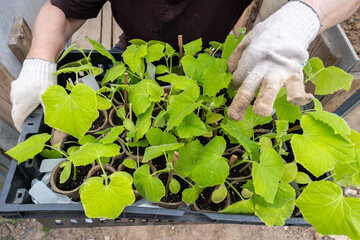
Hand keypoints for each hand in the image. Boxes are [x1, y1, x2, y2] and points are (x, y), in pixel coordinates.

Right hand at [11, 58, 56, 130]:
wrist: (39, 62)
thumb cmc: (44, 80)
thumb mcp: (49, 98)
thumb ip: (48, 112)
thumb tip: (51, 123)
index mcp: (21, 104)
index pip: (17, 121)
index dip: (22, 128)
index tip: (27, 130)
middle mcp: (15, 98)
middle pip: (17, 113)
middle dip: (25, 118)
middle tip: (34, 121)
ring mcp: (15, 90)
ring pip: (18, 104)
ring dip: (25, 108)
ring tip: (36, 109)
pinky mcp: (17, 84)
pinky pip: (20, 95)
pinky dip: (25, 99)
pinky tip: (35, 97)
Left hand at [227, 1, 320, 120]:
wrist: (293, 24)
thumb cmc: (267, 36)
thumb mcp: (247, 41)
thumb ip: (236, 56)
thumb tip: (228, 71)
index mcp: (250, 57)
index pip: (237, 78)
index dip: (235, 85)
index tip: (238, 86)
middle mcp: (263, 65)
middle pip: (250, 85)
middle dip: (241, 101)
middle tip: (234, 116)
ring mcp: (280, 71)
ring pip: (271, 88)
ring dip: (266, 100)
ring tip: (262, 112)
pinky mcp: (295, 73)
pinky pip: (297, 87)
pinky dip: (300, 95)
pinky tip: (299, 101)